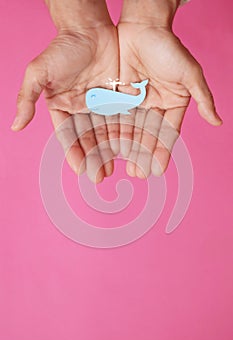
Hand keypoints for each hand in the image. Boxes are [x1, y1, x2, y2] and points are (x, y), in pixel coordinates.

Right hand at [12, 1, 119, 182]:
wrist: (89, 29)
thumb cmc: (62, 49)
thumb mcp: (39, 73)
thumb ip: (27, 98)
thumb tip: (15, 126)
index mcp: (63, 108)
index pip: (69, 136)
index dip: (74, 153)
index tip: (81, 169)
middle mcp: (82, 110)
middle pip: (89, 138)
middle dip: (95, 157)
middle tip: (102, 175)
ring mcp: (102, 105)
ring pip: (107, 133)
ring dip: (111, 151)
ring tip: (116, 168)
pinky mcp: (119, 99)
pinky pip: (123, 120)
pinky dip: (125, 135)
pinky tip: (129, 149)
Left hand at [117, 21, 221, 177]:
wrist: (141, 27)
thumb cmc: (168, 48)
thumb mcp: (189, 73)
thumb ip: (202, 98)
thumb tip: (218, 121)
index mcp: (171, 104)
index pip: (166, 132)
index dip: (162, 151)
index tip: (157, 169)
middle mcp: (153, 106)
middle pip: (147, 135)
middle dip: (142, 155)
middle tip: (137, 174)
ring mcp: (134, 102)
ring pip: (130, 129)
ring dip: (127, 149)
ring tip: (123, 167)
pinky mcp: (117, 96)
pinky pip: (114, 118)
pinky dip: (112, 133)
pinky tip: (109, 148)